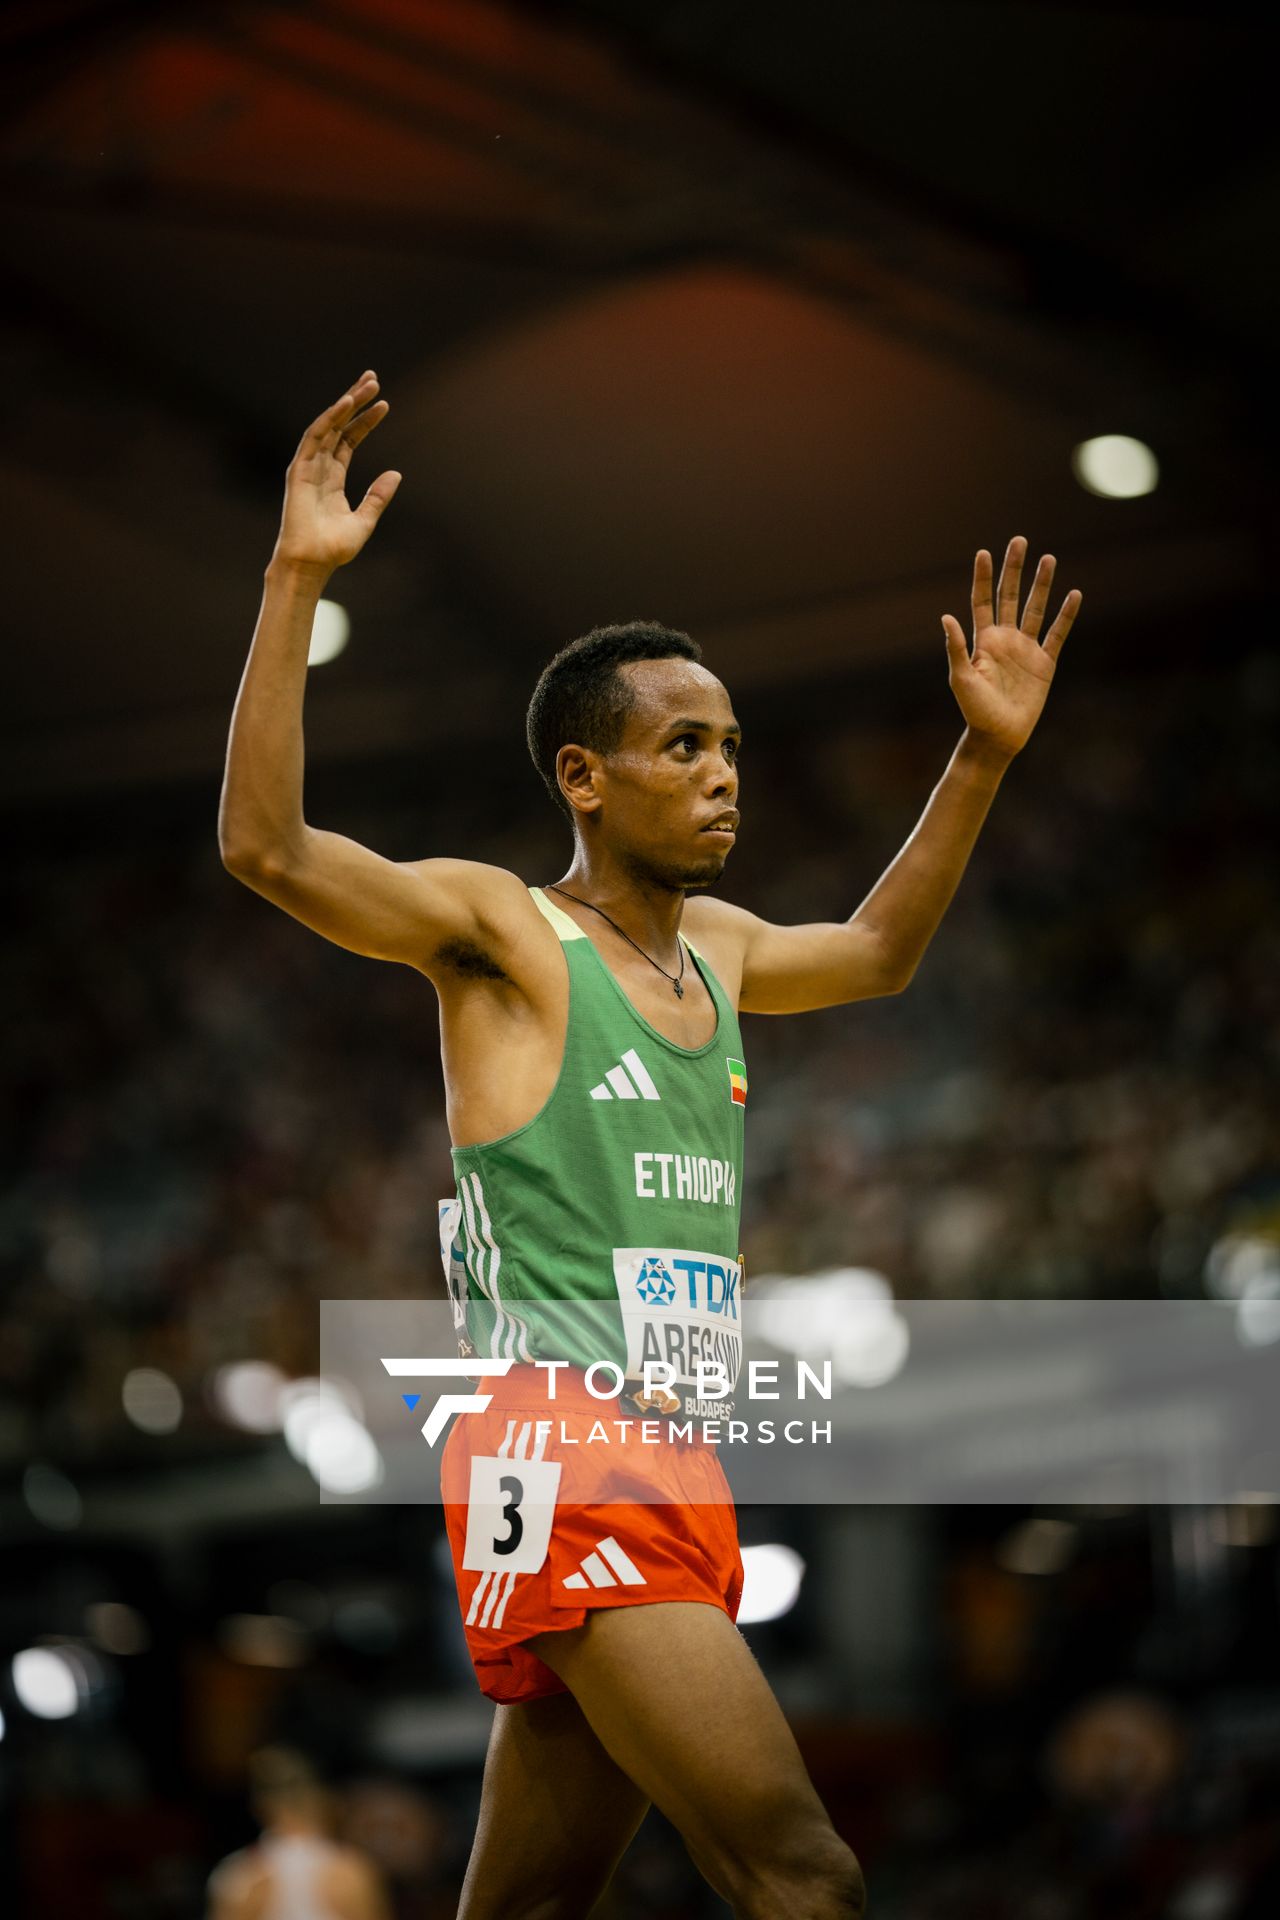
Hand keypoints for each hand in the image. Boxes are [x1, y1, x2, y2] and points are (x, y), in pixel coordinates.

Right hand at [272, 371, 400, 575]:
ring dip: (346, 403)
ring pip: (328, 425)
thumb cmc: (333, 549)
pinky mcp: (299, 469)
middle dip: (356, 402)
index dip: (366, 421)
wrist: (311, 563)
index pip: (350, 440)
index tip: (384, 404)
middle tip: (373, 379)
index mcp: (333, 478)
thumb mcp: (365, 520)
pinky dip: (330, 417)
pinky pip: (316, 436)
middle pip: (339, 426)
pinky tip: (346, 402)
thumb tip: (396, 473)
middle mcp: (319, 468)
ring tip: (366, 384)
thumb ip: (378, 497)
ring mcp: (308, 466)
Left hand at [941, 537, 1080, 757]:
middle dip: (1014, 569)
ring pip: (1036, 609)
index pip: (982, 600)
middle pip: (1011, 596)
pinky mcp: (1045, 663)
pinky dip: (1066, 615)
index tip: (984, 552)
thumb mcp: (961, 679)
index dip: (983, 577)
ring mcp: (1026, 649)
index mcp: (983, 640)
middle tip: (1019, 541)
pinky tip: (1074, 594)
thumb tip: (946, 616)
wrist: (998, 736)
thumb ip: (956, 648)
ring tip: (1049, 558)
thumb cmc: (974, 710)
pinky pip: (1058, 634)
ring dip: (1042, 584)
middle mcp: (1005, 639)